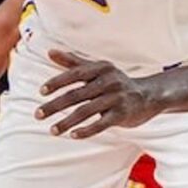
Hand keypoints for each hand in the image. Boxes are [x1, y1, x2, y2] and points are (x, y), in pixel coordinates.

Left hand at [37, 51, 166, 137]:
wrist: (150, 95)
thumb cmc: (117, 82)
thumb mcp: (98, 69)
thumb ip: (73, 62)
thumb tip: (49, 51)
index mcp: (101, 69)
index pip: (75, 74)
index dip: (57, 82)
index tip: (41, 92)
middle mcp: (109, 82)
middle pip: (76, 95)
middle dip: (55, 106)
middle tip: (37, 114)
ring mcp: (116, 98)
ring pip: (86, 111)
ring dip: (67, 122)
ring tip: (52, 130)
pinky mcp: (122, 114)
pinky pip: (102, 124)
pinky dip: (87, 130)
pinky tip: (73, 135)